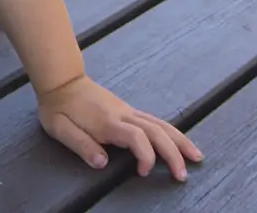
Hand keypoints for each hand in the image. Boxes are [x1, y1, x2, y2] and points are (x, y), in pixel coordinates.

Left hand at [36, 75, 202, 180]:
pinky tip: (180, 141)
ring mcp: (128, 111)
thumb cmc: (58, 107)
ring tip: (197, 157)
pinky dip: (172, 132)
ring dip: (180, 141)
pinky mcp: (128, 110)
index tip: (144, 172)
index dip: (146, 155)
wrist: (62, 80)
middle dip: (174, 153)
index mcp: (108, 121)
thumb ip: (80, 145)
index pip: (136, 137)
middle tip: (184, 175)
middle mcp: (123, 114)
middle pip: (156, 131)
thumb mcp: (60, 128)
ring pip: (161, 124)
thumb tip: (102, 163)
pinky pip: (156, 121)